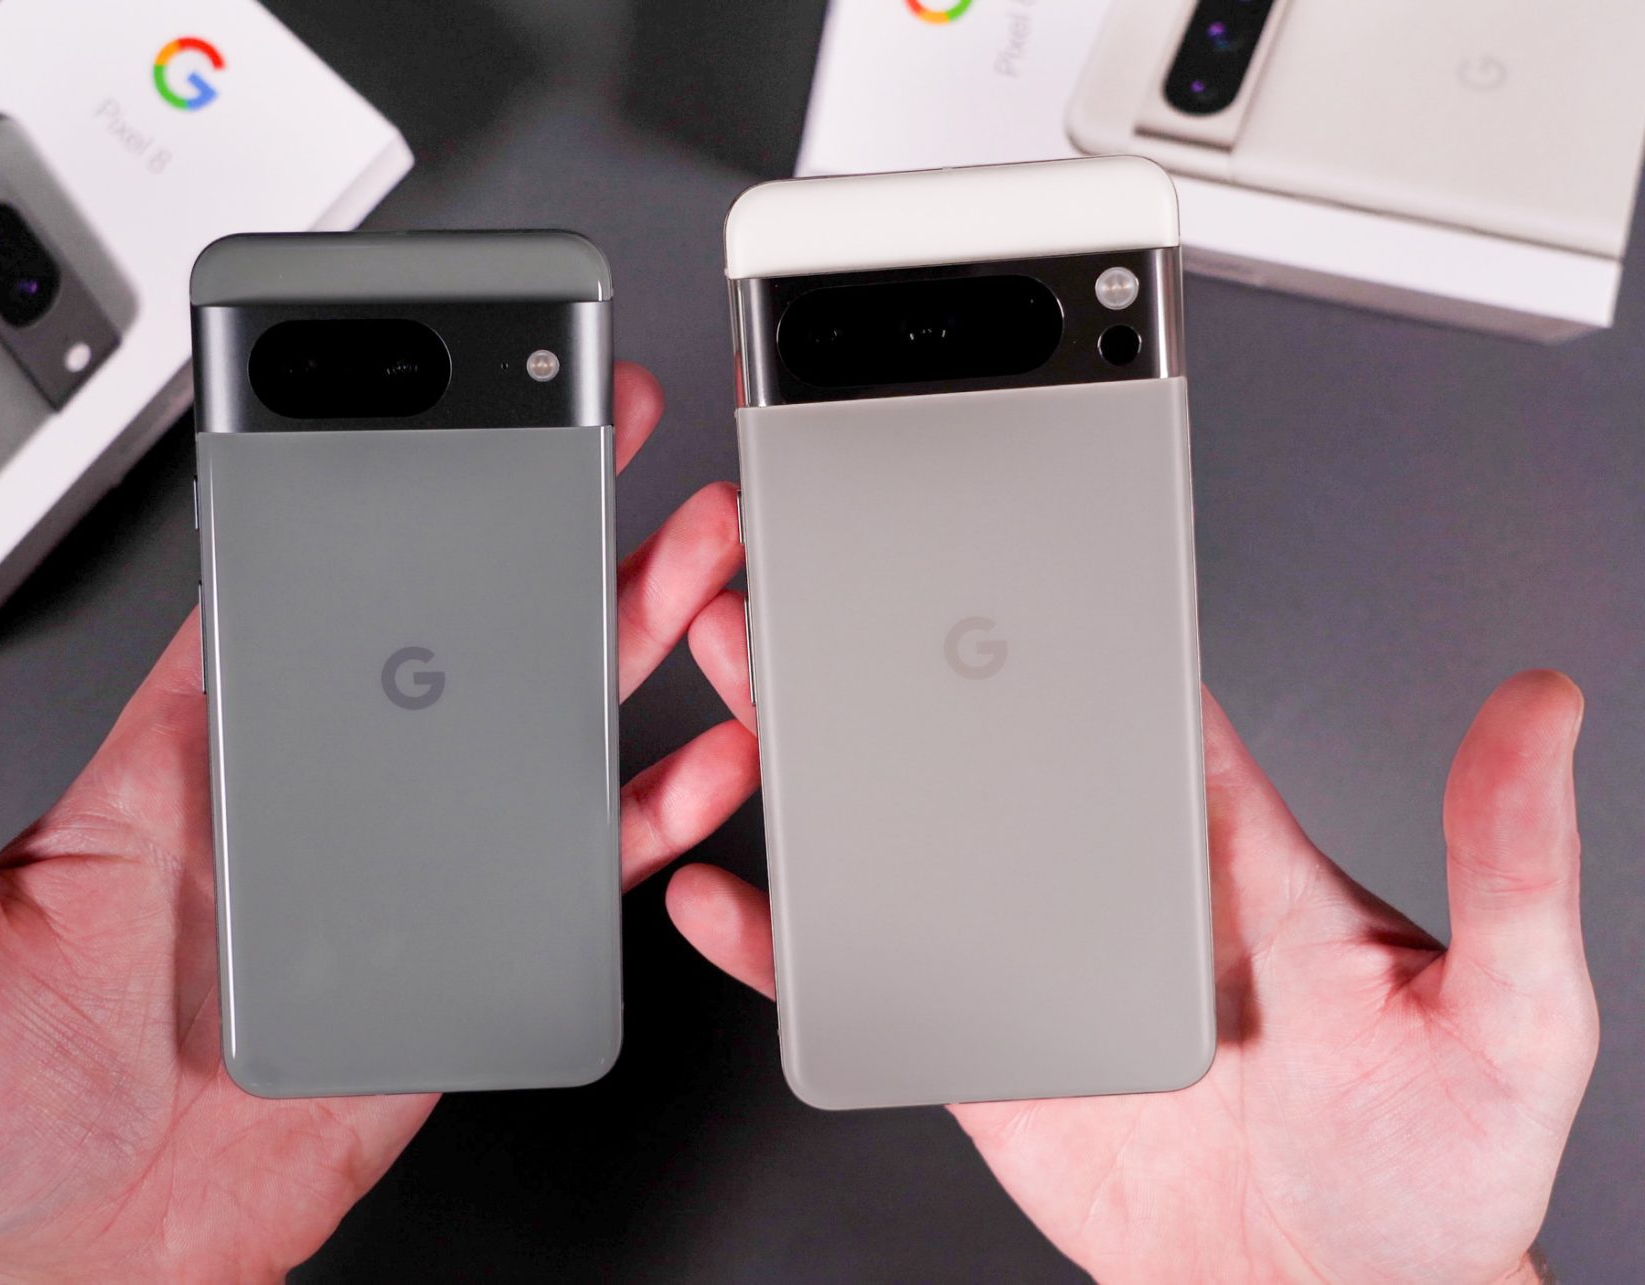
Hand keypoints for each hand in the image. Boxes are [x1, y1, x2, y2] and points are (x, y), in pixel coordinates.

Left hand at [0, 364, 753, 1282]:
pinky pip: (570, 860)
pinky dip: (644, 809)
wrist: (105, 1261)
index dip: (364, 480)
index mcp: (187, 754)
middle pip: (447, 623)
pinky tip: (696, 759)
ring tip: (686, 561)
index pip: (290, 583)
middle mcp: (307, 788)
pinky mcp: (460, 946)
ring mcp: (396, 862)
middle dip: (537, 519)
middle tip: (600, 435)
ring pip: (528, 719)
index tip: (425, 403)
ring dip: (614, 632)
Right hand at [672, 592, 1595, 1284]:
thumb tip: (1541, 710)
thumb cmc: (1430, 1176)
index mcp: (1225, 848)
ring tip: (744, 688)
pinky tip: (732, 900)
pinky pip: (864, 974)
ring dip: (816, 767)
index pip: (1127, 697)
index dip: (1049, 607)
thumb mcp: (1510, 1013)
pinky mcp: (974, 1042)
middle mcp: (1115, 885)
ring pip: (904, 840)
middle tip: (806, 586)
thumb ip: (1511, 864)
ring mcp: (1031, 959)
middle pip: (975, 743)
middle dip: (880, 656)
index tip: (971, 537)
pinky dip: (784, 938)